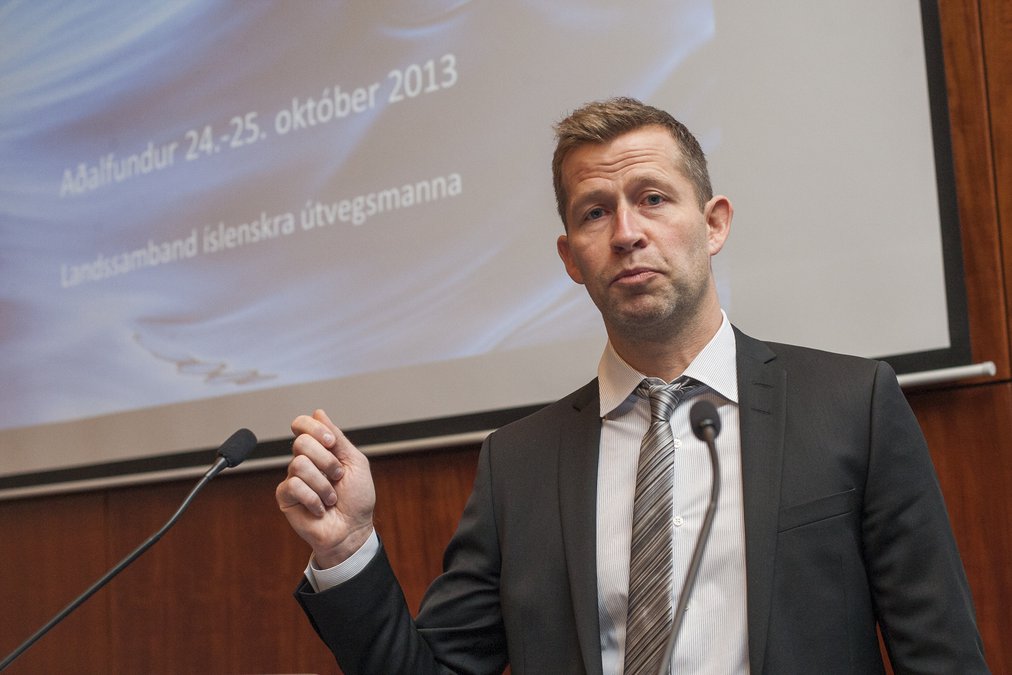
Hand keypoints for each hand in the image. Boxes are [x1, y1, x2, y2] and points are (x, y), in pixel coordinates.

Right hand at [276, 409, 375, 567]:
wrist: (353, 530)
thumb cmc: (357, 499)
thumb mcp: (354, 462)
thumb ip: (337, 438)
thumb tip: (319, 412)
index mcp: (320, 450)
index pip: (302, 425)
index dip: (314, 428)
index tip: (332, 443)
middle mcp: (304, 461)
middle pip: (301, 442)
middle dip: (326, 460)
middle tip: (338, 476)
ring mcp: (293, 479)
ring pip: (299, 464)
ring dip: (323, 484)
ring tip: (331, 498)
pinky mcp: (285, 497)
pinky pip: (293, 485)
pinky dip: (314, 498)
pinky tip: (320, 509)